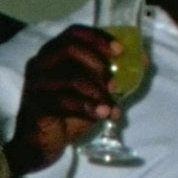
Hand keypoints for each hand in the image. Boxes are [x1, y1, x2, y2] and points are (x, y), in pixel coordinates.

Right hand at [13, 26, 120, 169]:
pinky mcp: (36, 106)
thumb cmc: (67, 114)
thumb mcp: (92, 92)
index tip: (119, 51)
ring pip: (71, 78)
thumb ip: (110, 76)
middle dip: (98, 63)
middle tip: (114, 82)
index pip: (74, 32)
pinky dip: (88, 107)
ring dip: (98, 92)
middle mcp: (40, 64)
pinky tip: (103, 115)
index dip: (98, 37)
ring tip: (112, 108)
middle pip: (70, 48)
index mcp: (53, 54)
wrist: (40, 145)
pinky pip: (64, 102)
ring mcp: (35, 84)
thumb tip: (141, 61)